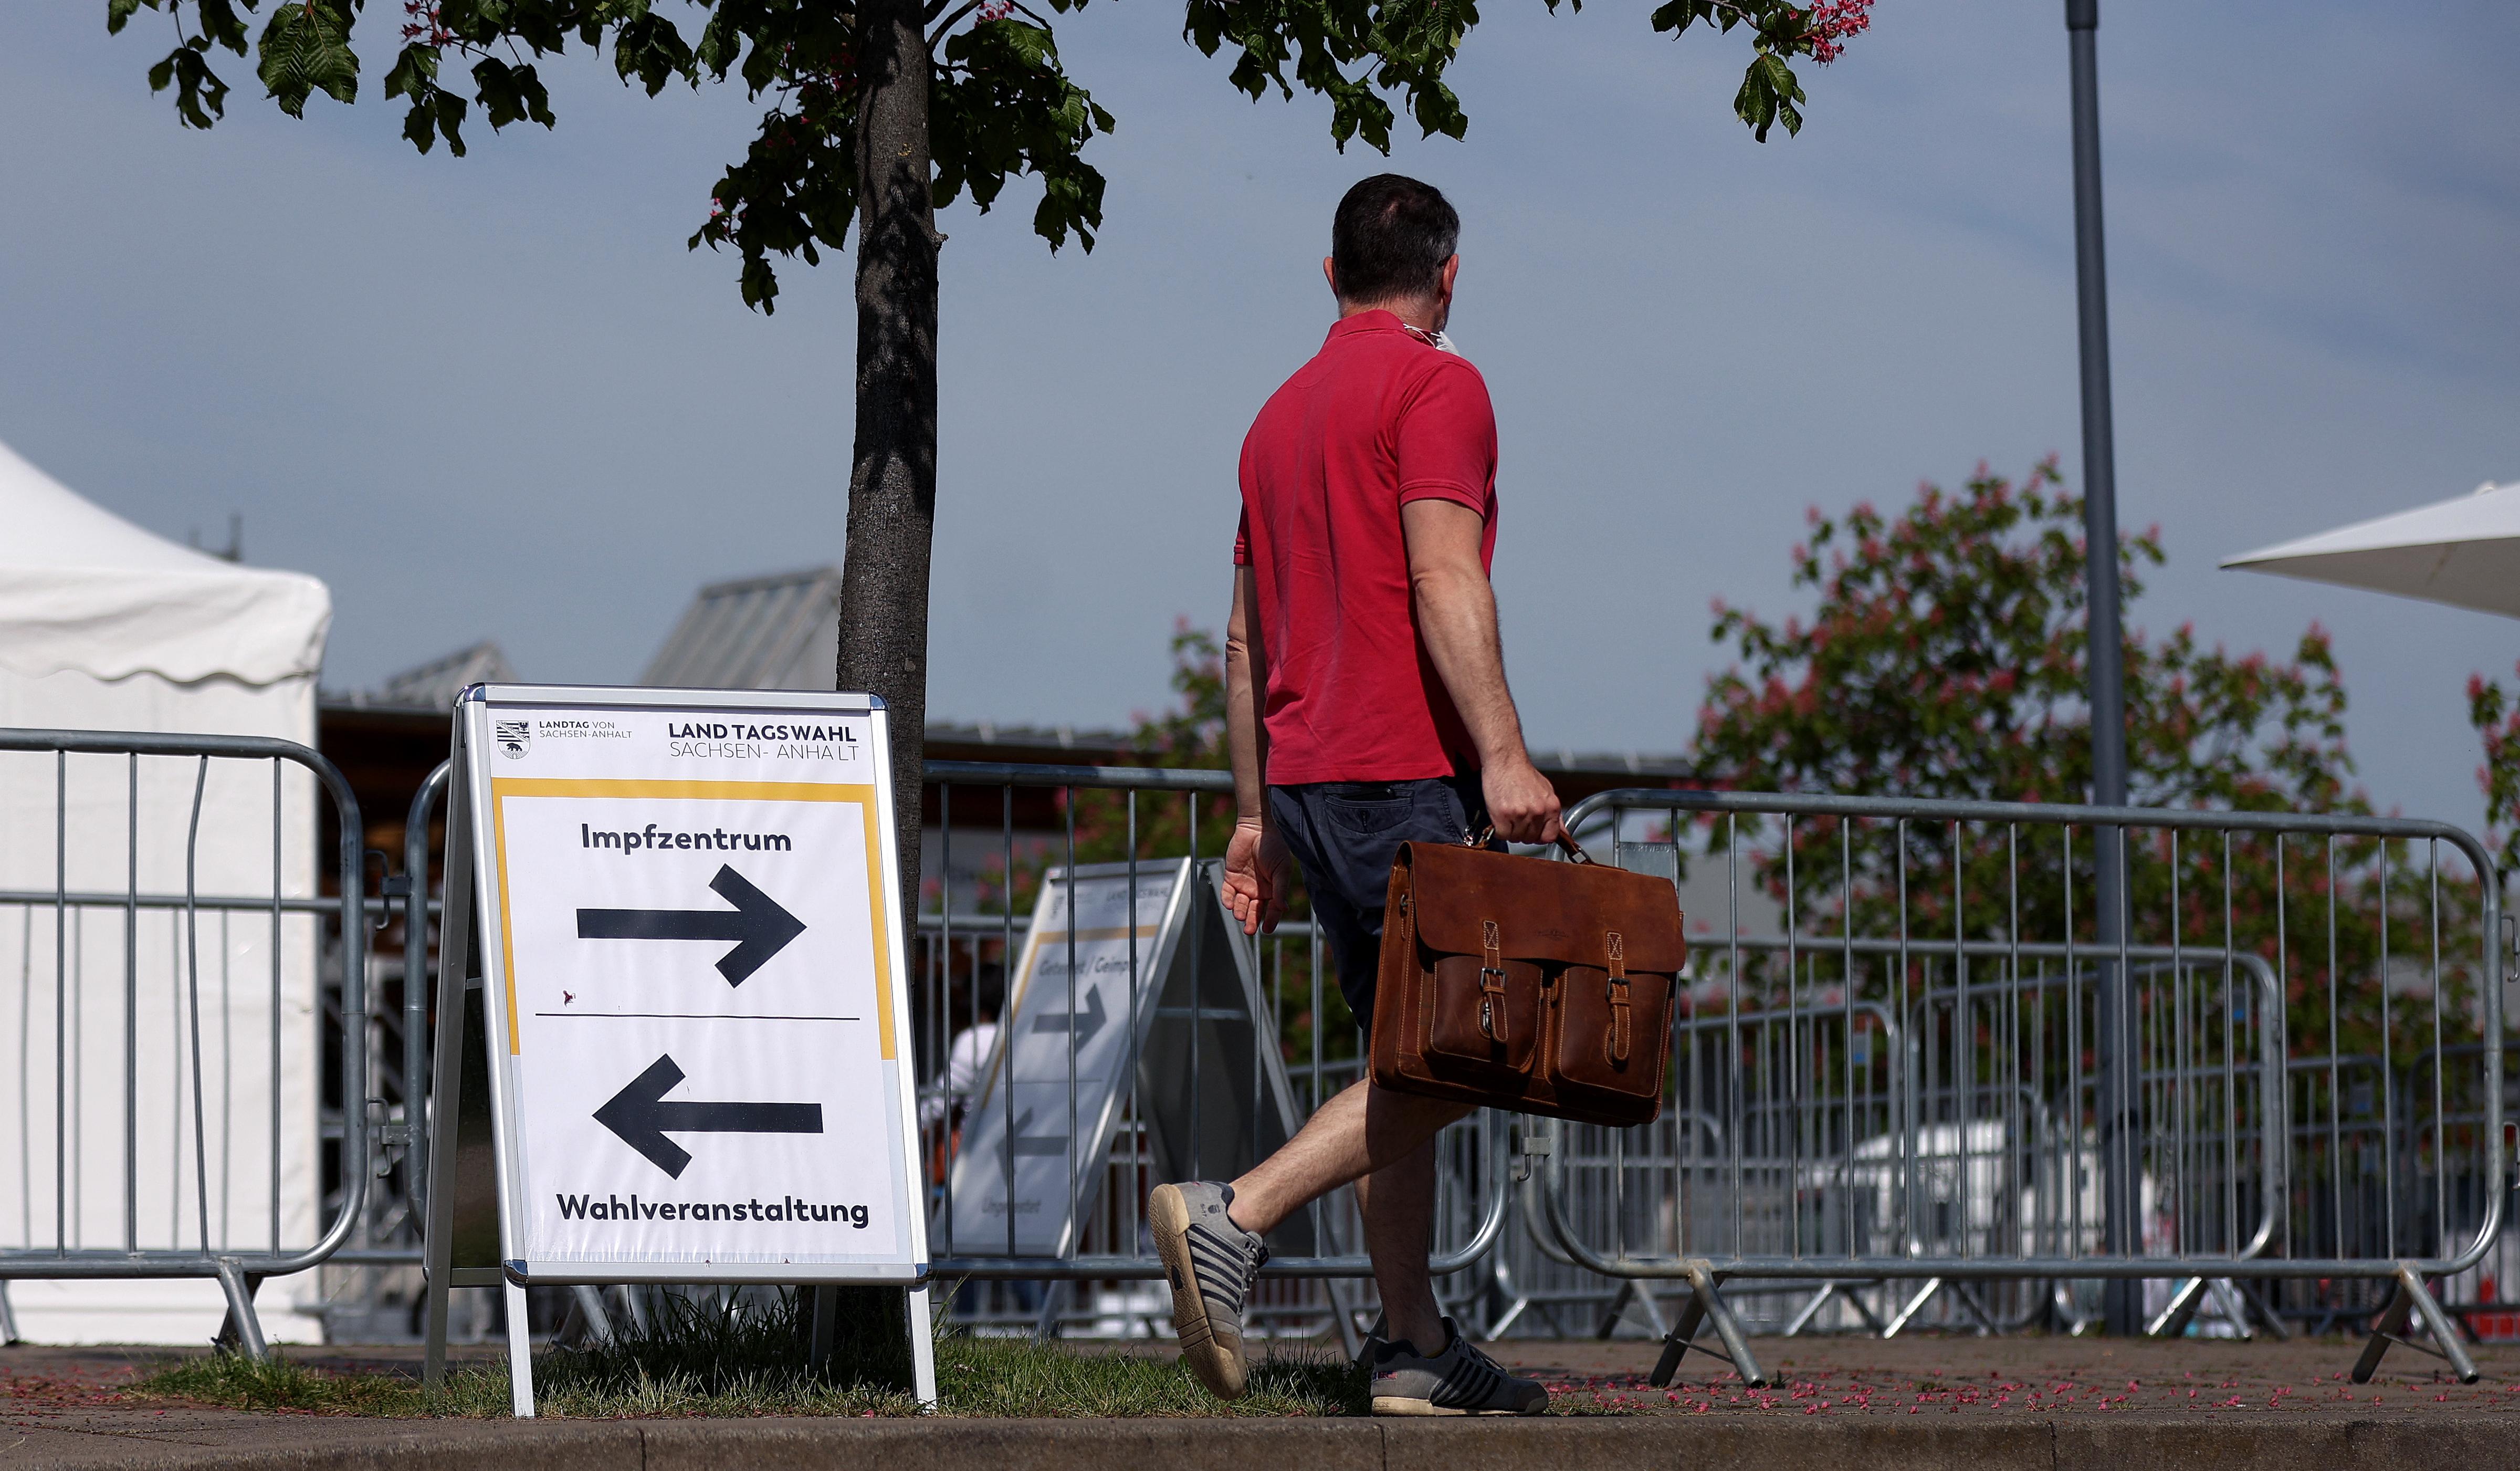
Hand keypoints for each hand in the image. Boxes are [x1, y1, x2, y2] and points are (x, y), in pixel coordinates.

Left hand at [1222, 820, 1290, 934]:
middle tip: (1249, 930)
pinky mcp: (1231, 877)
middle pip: (1255, 911)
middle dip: (1252, 921)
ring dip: (1240, 911)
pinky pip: (1227, 892)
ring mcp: (1244, 884)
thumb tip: (1283, 907)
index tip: (1267, 929)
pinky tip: (1230, 904)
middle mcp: (1259, 890)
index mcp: (1274, 889)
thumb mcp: (1282, 869)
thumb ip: (1280, 889)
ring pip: (1240, 904)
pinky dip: (1227, 899)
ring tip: (1240, 915)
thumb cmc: (1274, 846)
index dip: (1270, 920)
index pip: (1272, 910)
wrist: (1257, 828)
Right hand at [1482, 758, 1562, 845]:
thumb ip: (1555, 815)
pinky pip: (1501, 834)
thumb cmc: (1524, 774)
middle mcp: (1538, 811)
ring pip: (1515, 837)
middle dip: (1523, 833)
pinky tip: (1500, 817)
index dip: (1539, 836)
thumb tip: (1563, 834)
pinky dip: (1498, 829)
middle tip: (1516, 819)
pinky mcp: (1503, 814)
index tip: (1532, 832)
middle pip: (1531, 839)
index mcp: (1552, 807)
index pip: (1550, 837)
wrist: (1506, 760)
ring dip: (1509, 830)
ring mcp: (1520, 813)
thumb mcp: (1547, 792)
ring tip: (1508, 815)